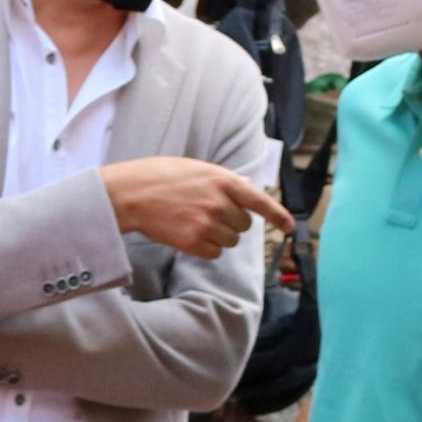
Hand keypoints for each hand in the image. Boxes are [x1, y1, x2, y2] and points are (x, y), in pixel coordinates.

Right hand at [103, 156, 294, 258]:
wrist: (131, 193)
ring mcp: (206, 224)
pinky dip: (206, 249)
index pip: (259, 201)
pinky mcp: (193, 242)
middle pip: (244, 225)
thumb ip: (224, 181)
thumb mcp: (197, 168)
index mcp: (223, 180)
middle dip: (232, 222)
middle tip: (208, 213)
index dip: (278, 215)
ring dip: (219, 236)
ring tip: (195, 222)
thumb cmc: (161, 177)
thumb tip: (248, 189)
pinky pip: (215, 253)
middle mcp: (219, 203)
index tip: (290, 226)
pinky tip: (189, 235)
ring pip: (231, 241)